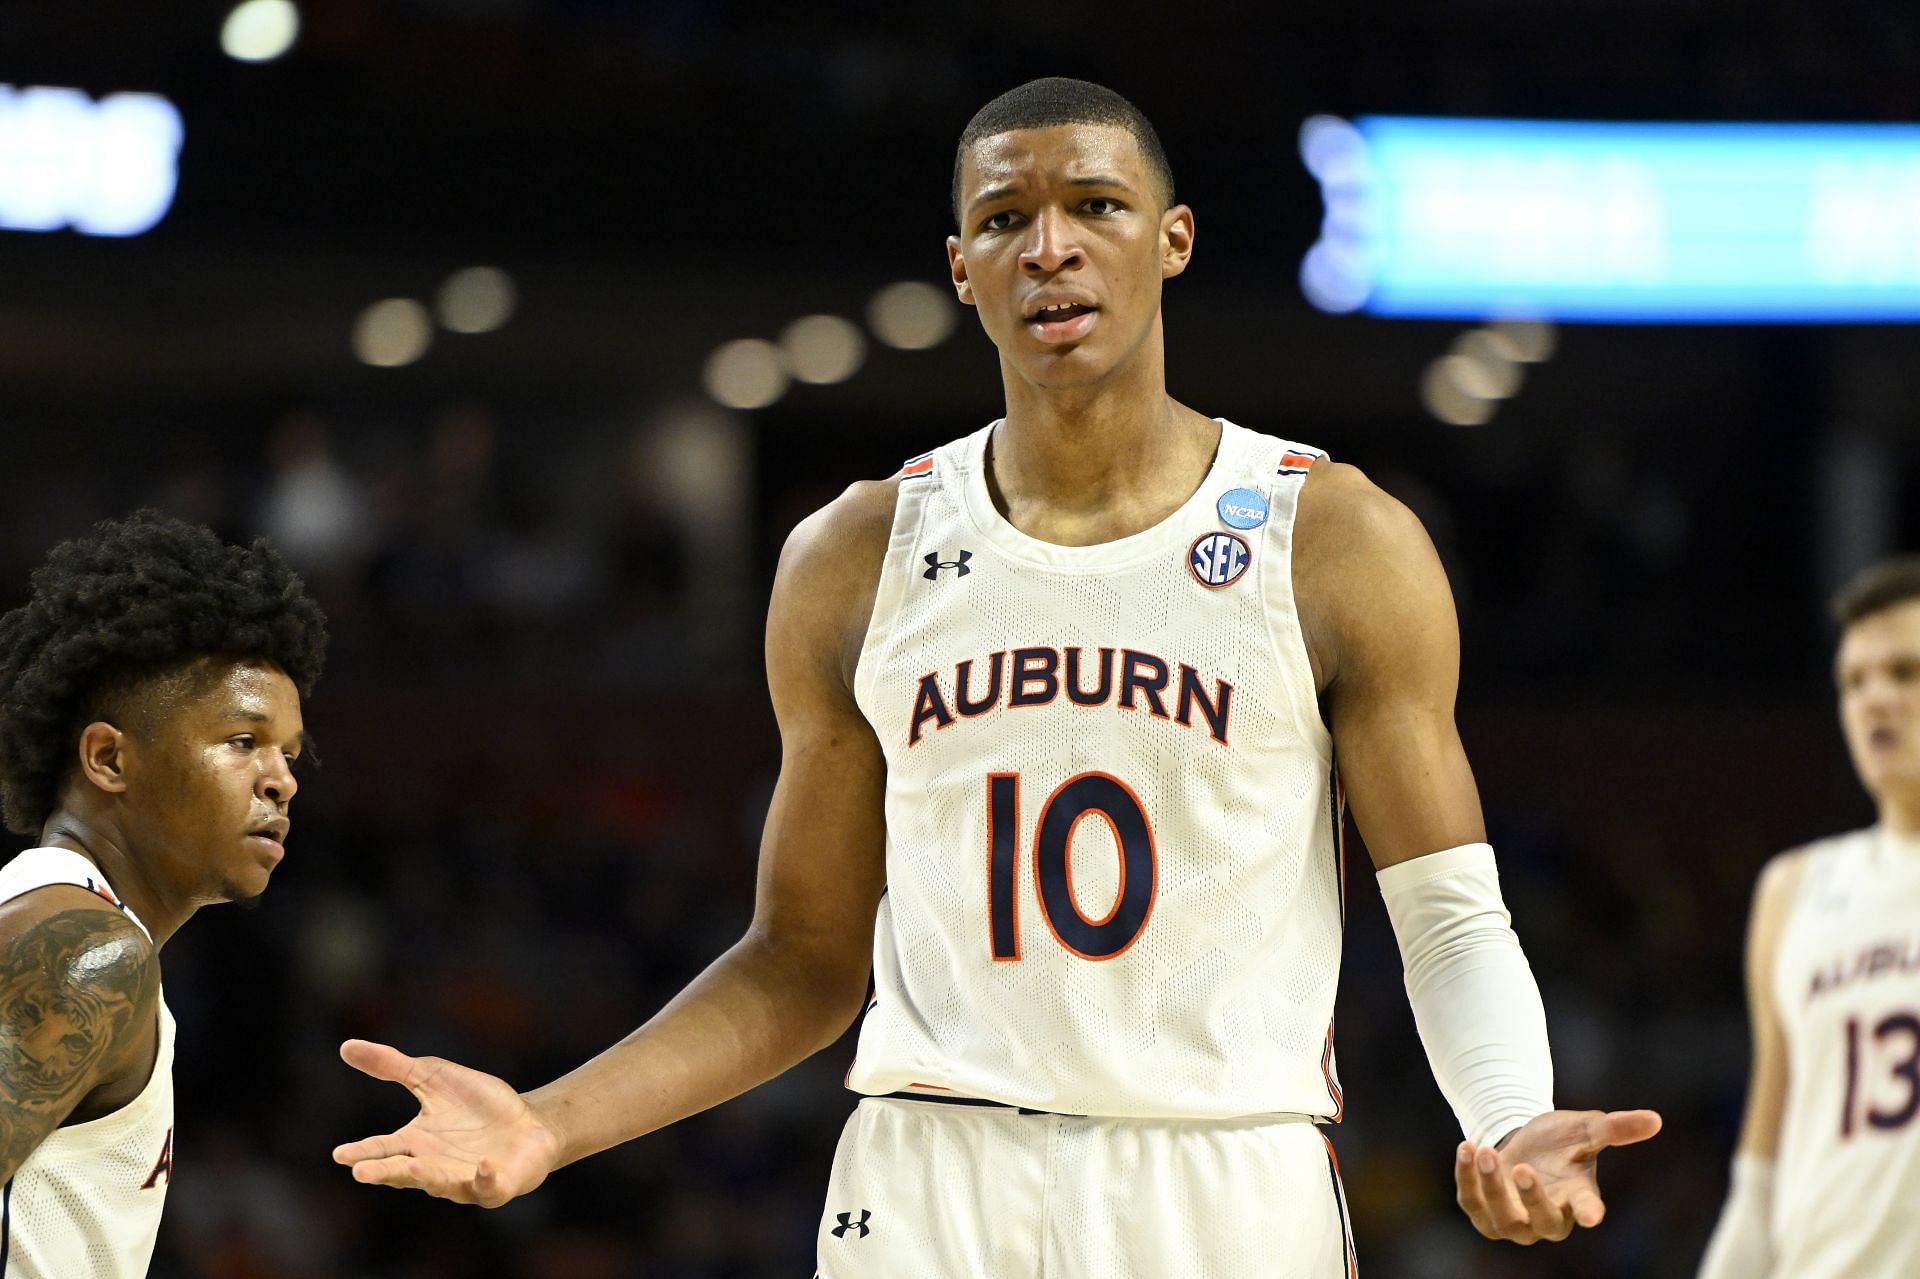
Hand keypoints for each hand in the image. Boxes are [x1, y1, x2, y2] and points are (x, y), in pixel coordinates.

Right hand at [331, 1039, 563, 1207]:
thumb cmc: (478, 1104)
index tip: (340, 1154)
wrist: (528, 1122)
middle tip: (361, 1172)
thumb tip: (345, 1046)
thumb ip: (392, 1066)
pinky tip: (483, 1166)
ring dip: (428, 1177)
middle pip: (404, 1172)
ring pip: (441, 1183)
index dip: (363, 1152)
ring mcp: (464, 1179)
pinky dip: (484, 1178)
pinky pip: (488, 1186)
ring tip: (414, 1169)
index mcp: (416, 1143)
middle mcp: (434, 1167)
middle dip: (385, 1172)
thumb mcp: (433, 1077)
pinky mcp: (496, 1185)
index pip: (384, 1148)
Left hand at [1454, 1108, 1661, 1243]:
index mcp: (1579, 1198)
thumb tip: (1655, 1119)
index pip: (1587, 1209)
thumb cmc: (1560, 1142)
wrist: (1523, 1143)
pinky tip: (1467, 1148)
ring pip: (1503, 1219)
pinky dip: (1466, 1179)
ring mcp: (1515, 1221)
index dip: (1589, 1212)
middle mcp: (1549, 1217)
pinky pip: (1472, 1204)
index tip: (1591, 1215)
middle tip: (1520, 1167)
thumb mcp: (1585, 1129)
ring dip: (1491, 1186)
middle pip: (1545, 1223)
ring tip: (1485, 1150)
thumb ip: (1615, 1128)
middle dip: (1531, 1198)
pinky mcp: (1485, 1214)